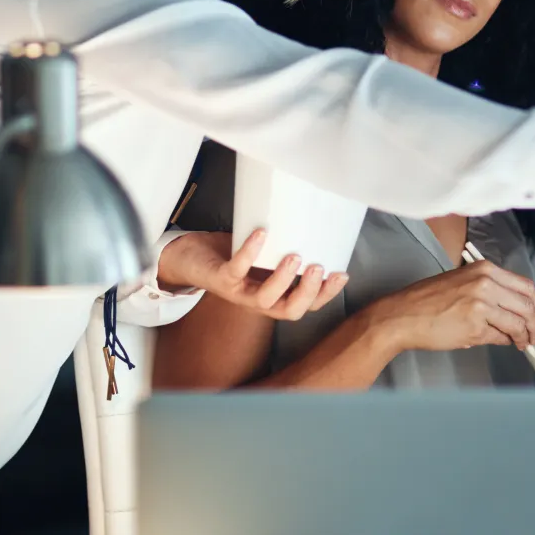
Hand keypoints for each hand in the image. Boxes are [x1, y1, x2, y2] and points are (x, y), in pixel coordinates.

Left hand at [157, 230, 348, 320]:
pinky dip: (249, 252)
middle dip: (307, 293)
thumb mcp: (267, 254)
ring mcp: (239, 292)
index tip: (342, 274)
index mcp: (275, 296)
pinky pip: (236, 270)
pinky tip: (262, 233)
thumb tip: (318, 223)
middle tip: (319, 268)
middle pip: (289, 311)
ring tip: (294, 256)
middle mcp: (259, 301)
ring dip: (282, 280)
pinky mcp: (220, 279)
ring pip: (264, 300)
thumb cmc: (235, 256)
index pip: (306, 305)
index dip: (326, 295)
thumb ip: (288, 247)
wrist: (193, 258)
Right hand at [368, 260, 534, 351]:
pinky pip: (501, 336)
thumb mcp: (463, 283)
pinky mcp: (476, 325)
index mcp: (485, 269)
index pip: (525, 286)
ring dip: (524, 336)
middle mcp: (486, 283)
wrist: (403, 315)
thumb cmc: (428, 301)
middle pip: (527, 304)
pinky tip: (505, 342)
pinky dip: (506, 341)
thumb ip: (491, 292)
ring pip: (518, 322)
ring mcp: (482, 304)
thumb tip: (514, 311)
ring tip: (523, 343)